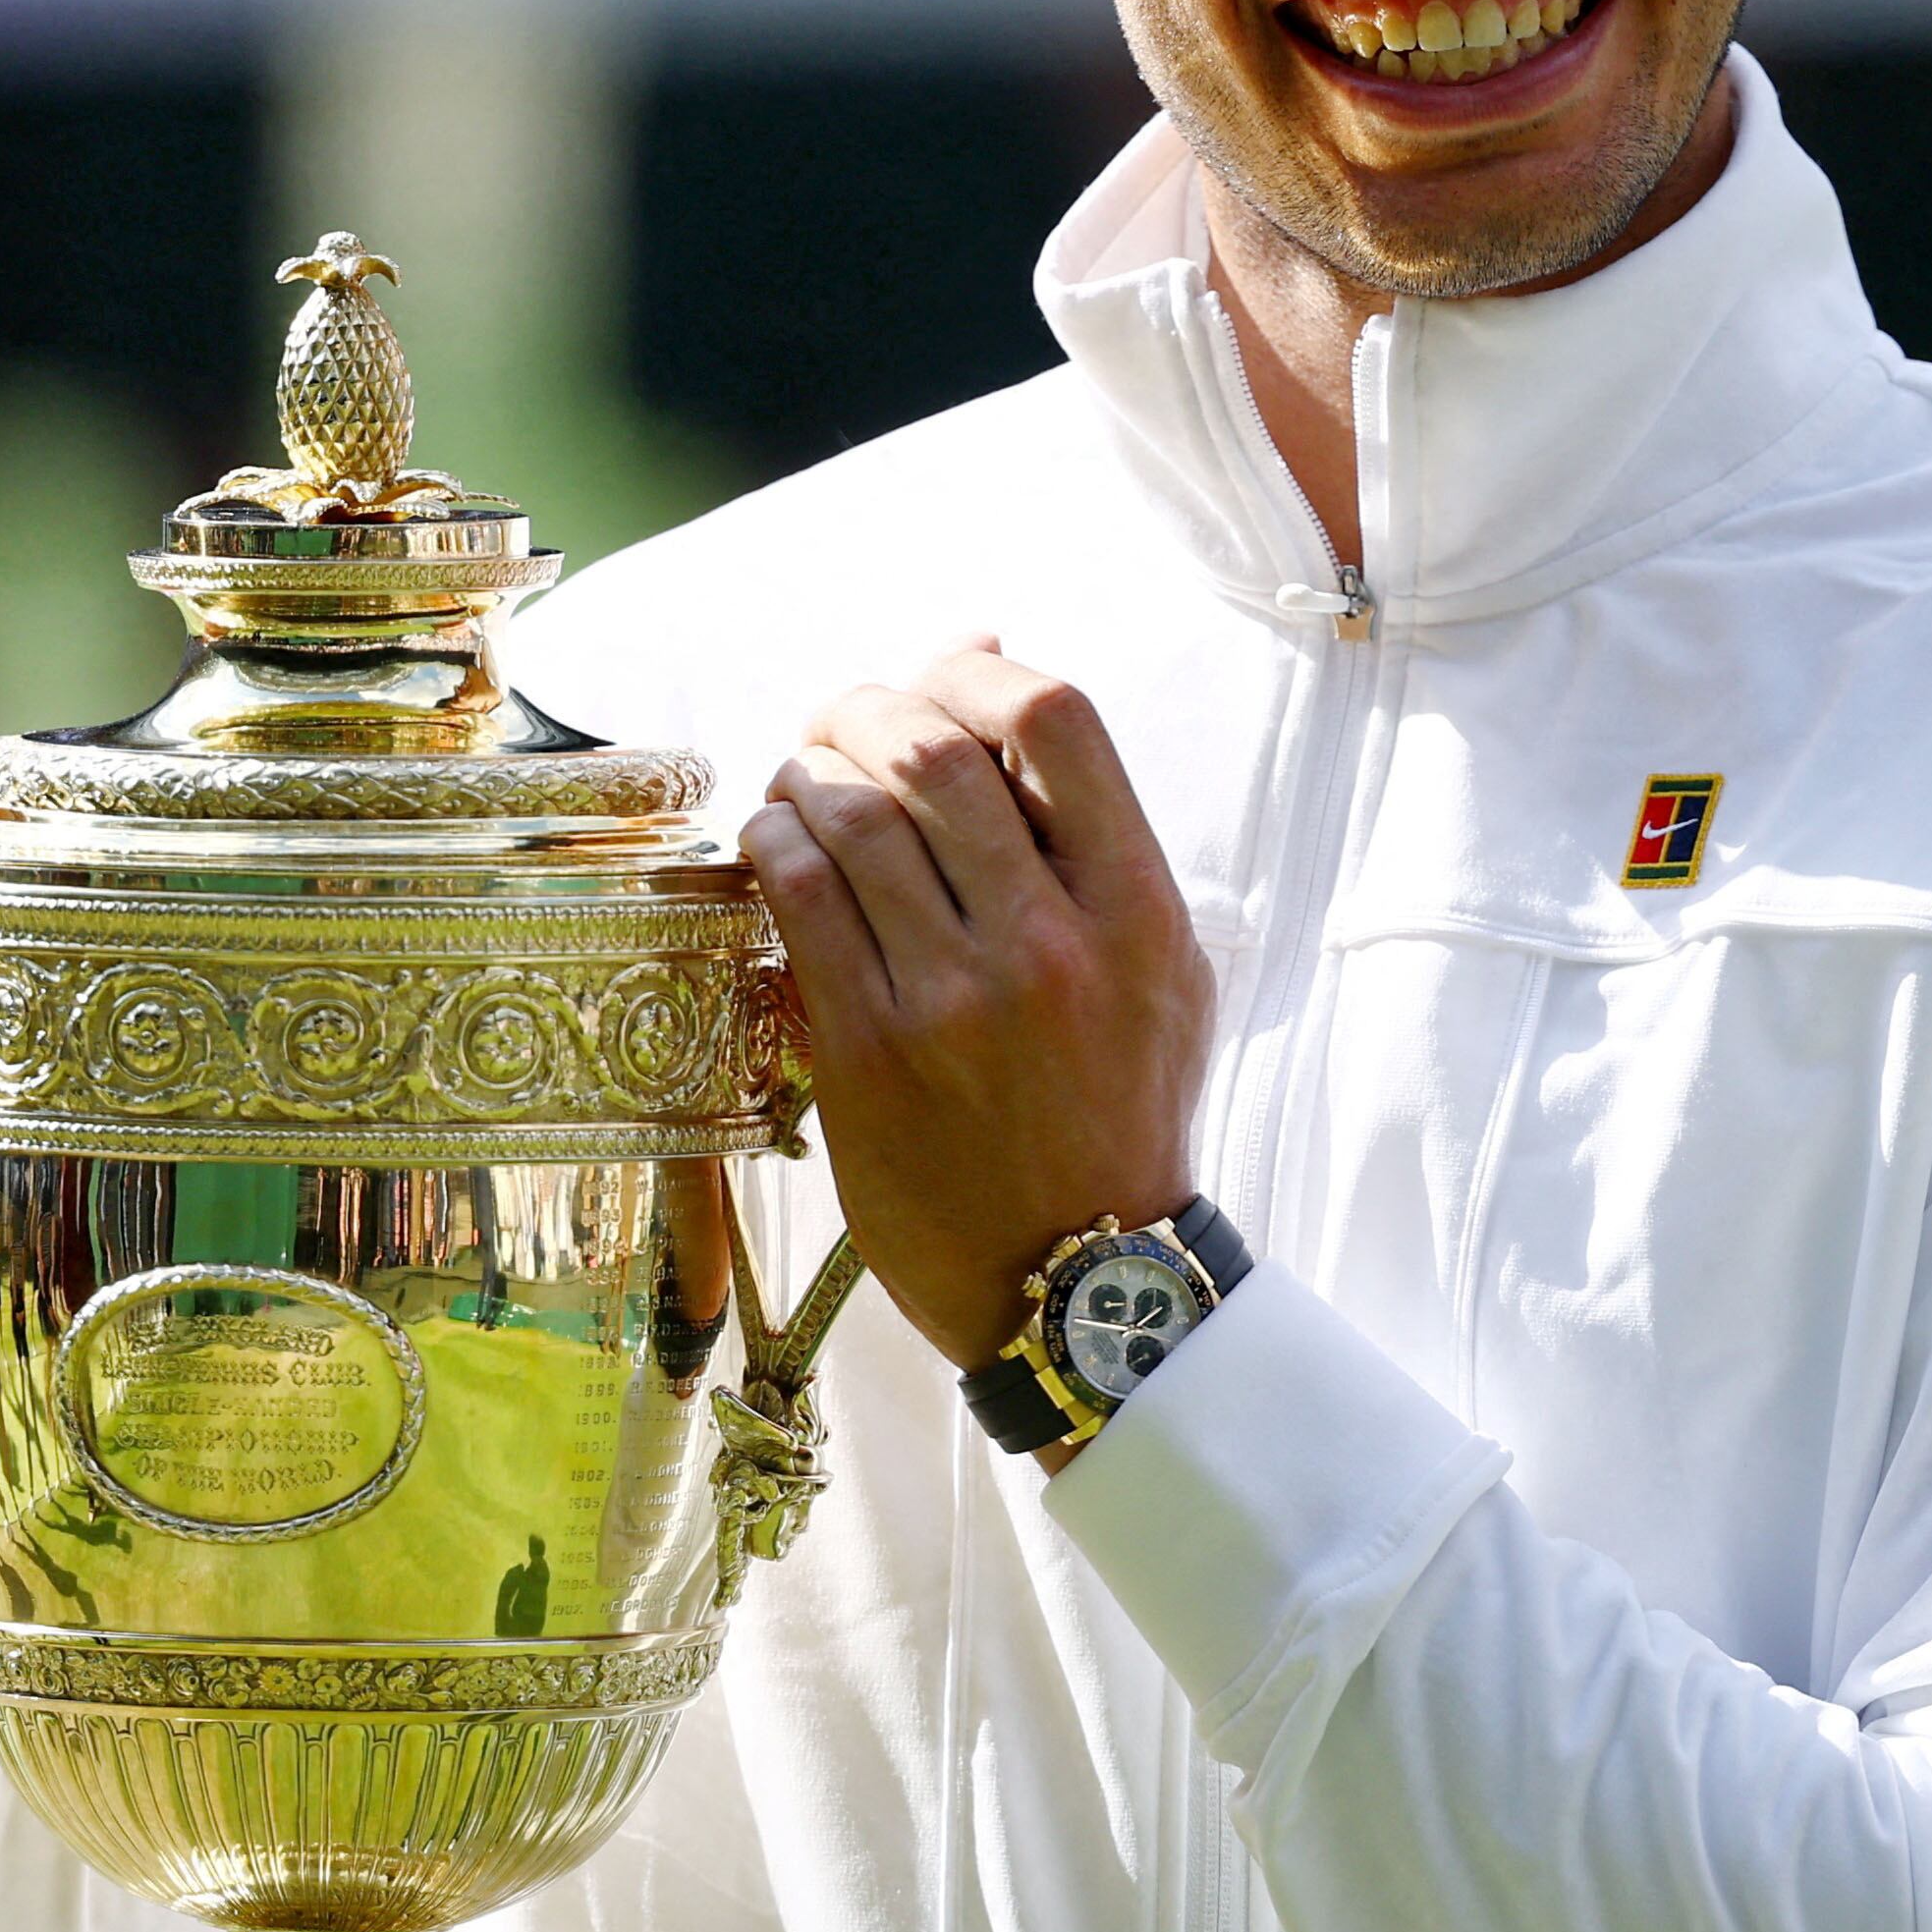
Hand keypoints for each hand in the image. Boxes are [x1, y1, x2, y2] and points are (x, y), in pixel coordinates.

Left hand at [738, 647, 1212, 1374]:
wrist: (1079, 1277)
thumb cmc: (1118, 1105)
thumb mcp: (1157, 964)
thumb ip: (1087, 826)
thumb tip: (985, 655)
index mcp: (1137, 910)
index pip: (1057, 720)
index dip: (976, 674)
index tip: (940, 689)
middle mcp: (1051, 944)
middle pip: (935, 752)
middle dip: (866, 711)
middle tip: (841, 725)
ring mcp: (957, 1000)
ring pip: (852, 816)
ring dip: (808, 772)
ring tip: (802, 783)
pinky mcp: (872, 1054)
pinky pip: (800, 899)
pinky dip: (774, 843)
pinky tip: (778, 846)